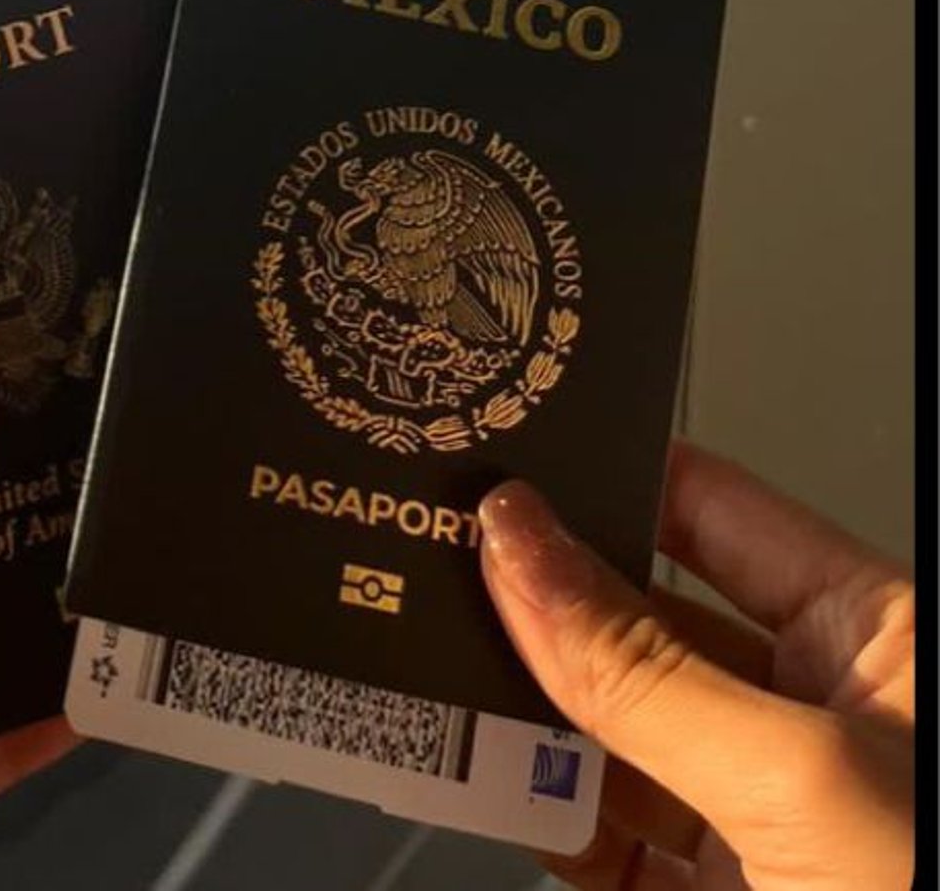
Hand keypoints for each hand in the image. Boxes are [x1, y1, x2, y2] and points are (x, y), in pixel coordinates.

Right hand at [480, 441, 914, 889]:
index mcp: (870, 638)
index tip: (493, 464)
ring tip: (441, 689)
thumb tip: (519, 542)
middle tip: (431, 576)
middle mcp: (814, 714)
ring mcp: (760, 816)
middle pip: (640, 618)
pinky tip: (498, 789)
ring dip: (524, 717)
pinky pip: (604, 837)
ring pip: (609, 732)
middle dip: (537, 606)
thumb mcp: (795, 783)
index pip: (706, 509)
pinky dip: (541, 814)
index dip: (602, 478)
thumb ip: (643, 667)